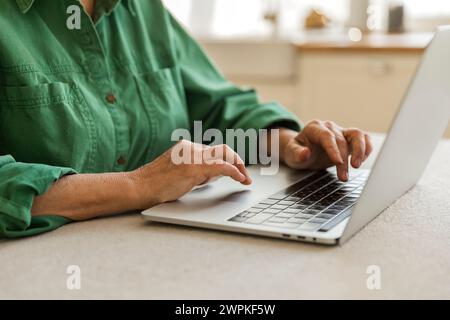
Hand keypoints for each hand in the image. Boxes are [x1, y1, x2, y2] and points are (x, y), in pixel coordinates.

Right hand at [130, 140, 251, 207]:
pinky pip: (221, 166)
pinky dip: (235, 171)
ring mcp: (192, 156)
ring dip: (239, 167)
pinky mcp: (193, 167)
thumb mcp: (179, 173)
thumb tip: (214, 176)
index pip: (214, 150)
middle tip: (245, 175)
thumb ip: (196, 171)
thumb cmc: (156, 185)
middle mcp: (190, 148)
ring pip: (224, 154)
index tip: (237, 171)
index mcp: (186, 147)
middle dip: (237, 161)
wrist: (138, 187)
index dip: (229, 160)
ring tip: (245, 179)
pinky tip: (241, 179)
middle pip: (223, 149)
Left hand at [281, 120, 372, 180]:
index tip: (337, 162)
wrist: (302, 151)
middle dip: (344, 160)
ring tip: (357, 166)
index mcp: (314, 128)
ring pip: (357, 135)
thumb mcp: (291, 154)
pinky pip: (363, 139)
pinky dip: (366, 148)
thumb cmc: (297, 151)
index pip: (327, 136)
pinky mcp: (350, 139)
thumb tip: (305, 153)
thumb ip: (296, 153)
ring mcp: (341, 132)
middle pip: (341, 140)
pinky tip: (362, 161)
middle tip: (343, 177)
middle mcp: (329, 127)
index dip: (333, 149)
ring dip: (360, 151)